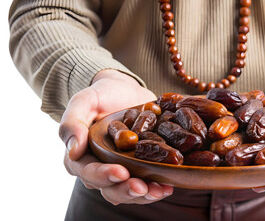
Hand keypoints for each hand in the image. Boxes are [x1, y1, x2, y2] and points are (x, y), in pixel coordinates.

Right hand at [59, 69, 172, 204]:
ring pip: (129, 192)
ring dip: (144, 195)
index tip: (122, 172)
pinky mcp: (140, 168)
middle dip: (127, 190)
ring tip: (160, 190)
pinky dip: (157, 188)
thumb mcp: (84, 101)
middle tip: (143, 187)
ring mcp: (122, 170)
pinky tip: (169, 186)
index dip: (104, 175)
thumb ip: (72, 122)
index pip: (89, 171)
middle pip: (110, 189)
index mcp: (81, 156)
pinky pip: (146, 184)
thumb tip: (73, 150)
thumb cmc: (102, 95)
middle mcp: (99, 169)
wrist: (126, 91)